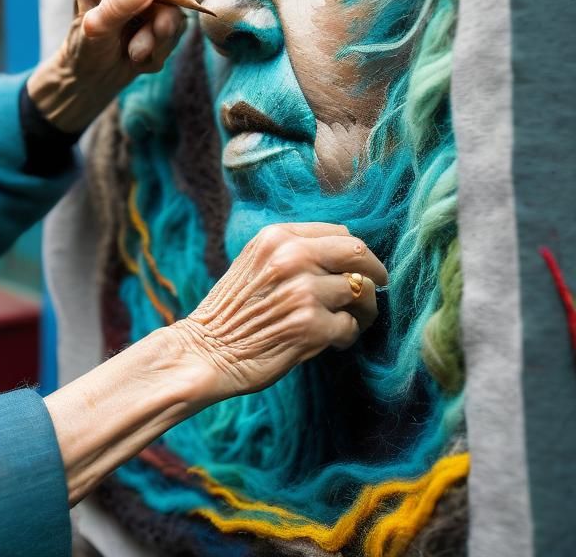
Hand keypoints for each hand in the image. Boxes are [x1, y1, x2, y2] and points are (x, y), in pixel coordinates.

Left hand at [27, 0, 190, 134]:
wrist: (88, 82)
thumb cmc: (83, 50)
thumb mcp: (96, 27)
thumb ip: (119, 5)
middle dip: (164, 17)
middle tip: (154, 36)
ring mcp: (149, 3)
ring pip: (176, 14)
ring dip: (158, 40)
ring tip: (134, 54)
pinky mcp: (159, 25)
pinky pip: (175, 35)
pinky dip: (159, 51)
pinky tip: (138, 59)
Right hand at [170, 222, 387, 406]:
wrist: (206, 350)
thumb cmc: (233, 310)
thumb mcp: (256, 262)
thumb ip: (293, 252)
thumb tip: (346, 254)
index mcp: (277, 237)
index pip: (339, 232)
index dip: (354, 253)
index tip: (358, 268)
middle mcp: (292, 257)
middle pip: (358, 253)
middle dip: (375, 272)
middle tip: (375, 289)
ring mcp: (303, 291)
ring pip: (363, 291)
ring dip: (363, 310)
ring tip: (347, 321)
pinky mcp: (311, 327)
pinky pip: (351, 327)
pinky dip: (346, 336)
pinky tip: (329, 341)